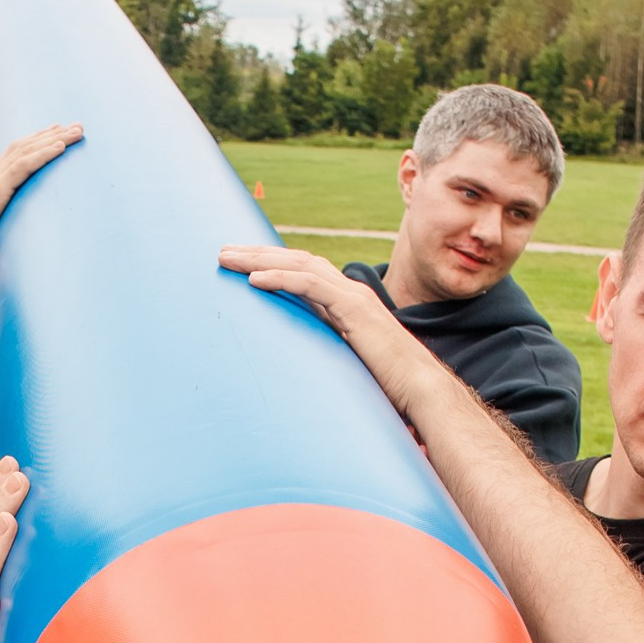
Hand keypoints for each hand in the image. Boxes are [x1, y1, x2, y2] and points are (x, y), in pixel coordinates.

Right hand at [0, 123, 82, 265]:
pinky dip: (44, 154)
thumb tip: (21, 231)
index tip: (59, 133)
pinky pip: (24, 165)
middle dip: (53, 134)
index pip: (18, 153)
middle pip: (26, 145)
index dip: (39, 141)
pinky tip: (61, 147)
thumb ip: (6, 220)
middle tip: (77, 126)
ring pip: (28, 150)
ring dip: (55, 139)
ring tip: (77, 132)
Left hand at [220, 242, 424, 418]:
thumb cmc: (387, 385)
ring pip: (299, 265)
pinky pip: (311, 285)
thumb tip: (298, 369)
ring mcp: (353, 297)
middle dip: (257, 253)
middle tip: (222, 252)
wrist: (421, 390)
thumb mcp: (346, 363)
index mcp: (346, 302)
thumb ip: (325, 354)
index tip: (240, 264)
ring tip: (227, 259)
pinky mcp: (355, 310)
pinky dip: (281, 278)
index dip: (271, 263)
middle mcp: (349, 292)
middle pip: (296, 259)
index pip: (303, 271)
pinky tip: (254, 280)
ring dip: (260, 260)